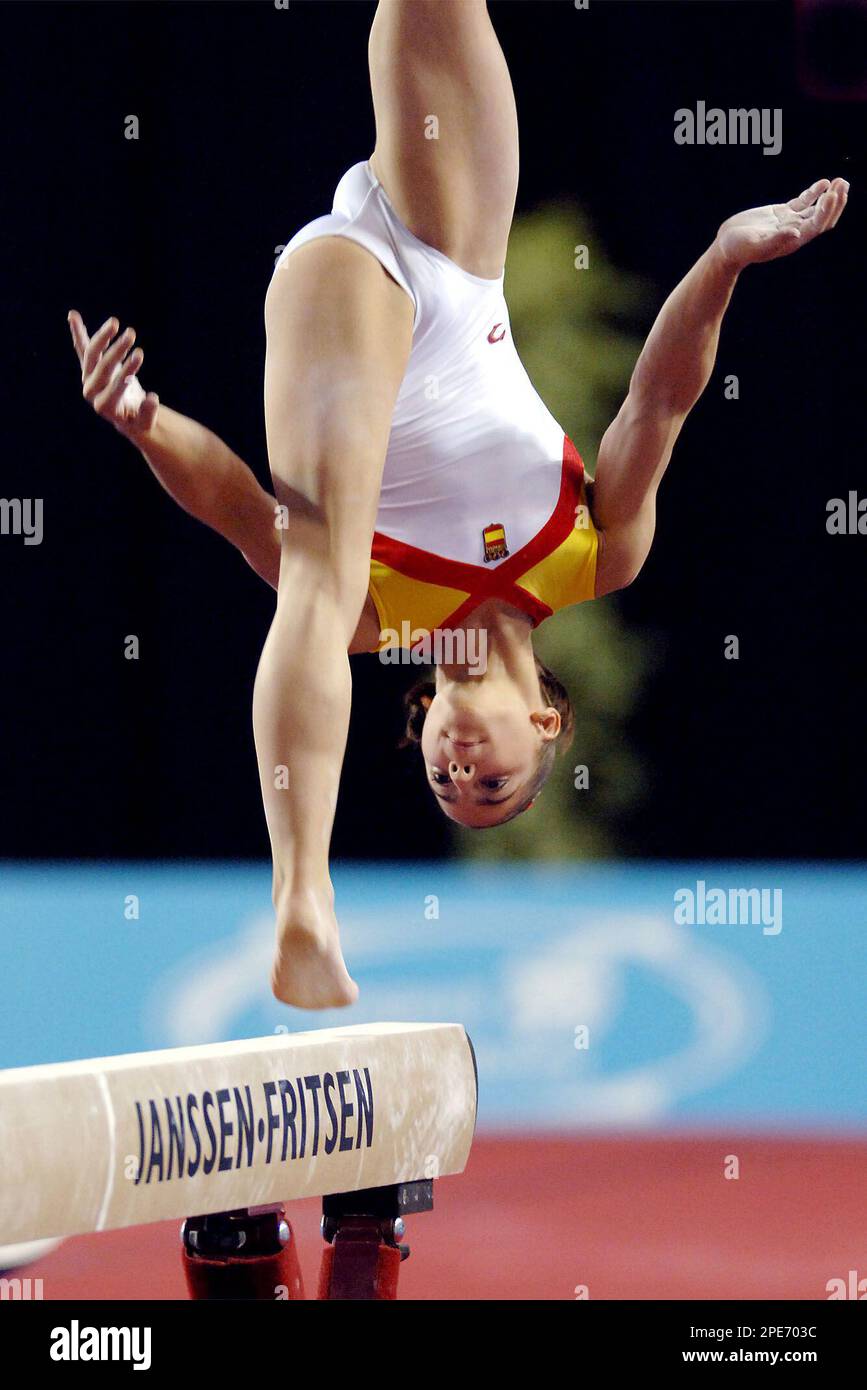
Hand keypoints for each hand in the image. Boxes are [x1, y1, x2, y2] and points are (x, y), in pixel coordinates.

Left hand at [68, 310, 159, 437]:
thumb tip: (152, 397)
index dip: (127, 369)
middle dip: (117, 350)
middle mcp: (91, 390)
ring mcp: (88, 377)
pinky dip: (79, 332)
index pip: (114, 385)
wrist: (126, 417)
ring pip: (91, 354)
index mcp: (104, 406)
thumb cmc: (138, 420)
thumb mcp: (146, 422)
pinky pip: (82, 348)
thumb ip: (149, 412)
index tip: (139, 354)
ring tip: (115, 322)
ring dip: (102, 337)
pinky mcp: (89, 367)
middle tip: (132, 334)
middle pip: (101, 366)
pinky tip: (72, 316)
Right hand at [716, 176, 848, 269]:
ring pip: (817, 208)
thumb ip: (775, 240)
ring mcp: (790, 221)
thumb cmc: (738, 249)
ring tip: (840, 181)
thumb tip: (797, 233)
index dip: (827, 209)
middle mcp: (796, 232)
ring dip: (830, 195)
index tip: (831, 193)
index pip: (818, 224)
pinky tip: (823, 182)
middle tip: (842, 183)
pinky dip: (814, 192)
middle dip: (835, 201)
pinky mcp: (783, 213)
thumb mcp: (755, 245)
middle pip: (823, 217)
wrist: (726, 248)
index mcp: (793, 241)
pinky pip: (804, 202)